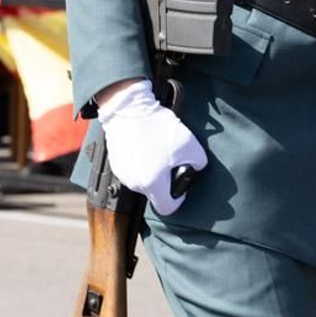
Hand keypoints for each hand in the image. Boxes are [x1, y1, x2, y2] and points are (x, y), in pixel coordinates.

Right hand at [96, 79, 206, 216]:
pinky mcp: (116, 163)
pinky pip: (133, 170)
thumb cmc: (156, 127)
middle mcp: (135, 183)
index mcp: (152, 183)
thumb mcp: (190, 144)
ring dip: (153, 171)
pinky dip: (141, 163)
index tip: (182, 186)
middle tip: (172, 161)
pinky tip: (147, 146)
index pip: (167, 207)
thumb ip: (199, 162)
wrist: (129, 109)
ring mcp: (123, 174)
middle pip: (155, 193)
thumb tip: (197, 167)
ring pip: (144, 181)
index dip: (179, 199)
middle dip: (166, 180)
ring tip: (159, 150)